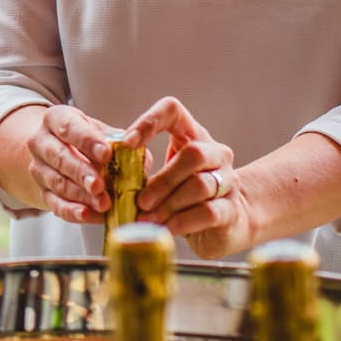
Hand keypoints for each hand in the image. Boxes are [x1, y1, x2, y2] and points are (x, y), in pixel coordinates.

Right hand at [19, 105, 125, 223]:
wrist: (61, 151)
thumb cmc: (87, 139)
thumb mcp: (102, 133)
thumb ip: (122, 144)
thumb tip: (139, 158)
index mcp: (57, 119)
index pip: (69, 127)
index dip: (87, 141)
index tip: (106, 154)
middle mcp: (42, 142)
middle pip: (59, 157)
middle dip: (81, 172)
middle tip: (100, 185)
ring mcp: (39, 168)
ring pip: (58, 183)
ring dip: (81, 195)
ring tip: (103, 203)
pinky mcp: (42, 192)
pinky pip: (55, 204)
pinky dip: (72, 211)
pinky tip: (87, 214)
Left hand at [123, 96, 250, 259]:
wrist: (226, 221)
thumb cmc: (185, 194)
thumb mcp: (163, 177)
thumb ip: (142, 174)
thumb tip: (109, 183)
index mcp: (192, 135)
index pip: (173, 111)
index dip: (149, 122)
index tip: (127, 144)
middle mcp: (215, 153)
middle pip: (193, 154)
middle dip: (162, 180)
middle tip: (140, 201)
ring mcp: (227, 180)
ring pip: (200, 185)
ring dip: (169, 204)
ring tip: (148, 218)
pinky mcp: (231, 209)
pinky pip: (207, 212)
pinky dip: (182, 222)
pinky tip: (167, 229)